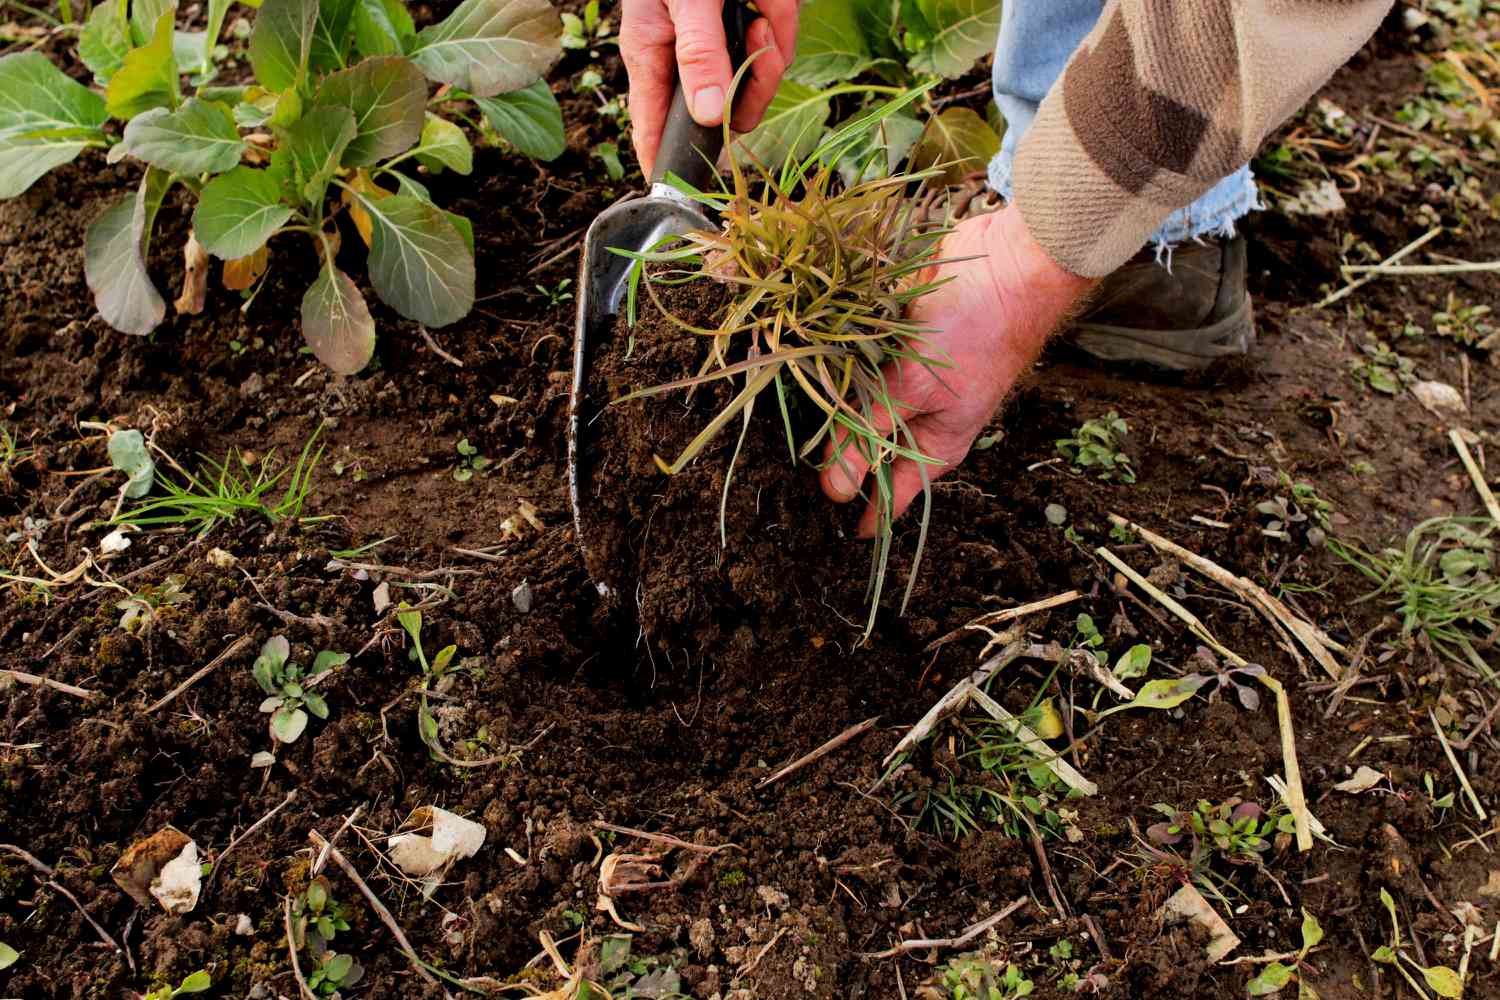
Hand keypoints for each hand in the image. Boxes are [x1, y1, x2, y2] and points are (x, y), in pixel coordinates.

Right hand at [621, 0, 798, 178]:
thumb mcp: (686, 2)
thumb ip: (697, 55)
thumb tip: (710, 116)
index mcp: (651, 55)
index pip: (651, 126)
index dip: (665, 161)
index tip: (683, 191)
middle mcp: (683, 62)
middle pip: (724, 114)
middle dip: (752, 91)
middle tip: (760, 48)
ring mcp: (715, 51)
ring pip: (755, 88)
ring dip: (769, 54)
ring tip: (761, 18)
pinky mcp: (745, 34)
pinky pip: (774, 53)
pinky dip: (779, 29)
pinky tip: (765, 7)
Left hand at [819, 204, 1096, 537]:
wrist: (1005, 261)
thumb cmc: (974, 333)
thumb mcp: (913, 389)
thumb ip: (867, 433)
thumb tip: (834, 490)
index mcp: (934, 442)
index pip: (894, 497)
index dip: (864, 514)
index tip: (830, 535)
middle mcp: (921, 415)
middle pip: (867, 447)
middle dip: (834, 453)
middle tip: (790, 467)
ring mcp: (907, 376)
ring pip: (857, 402)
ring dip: (828, 401)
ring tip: (788, 410)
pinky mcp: (893, 338)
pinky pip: (858, 360)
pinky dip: (836, 359)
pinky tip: (803, 358)